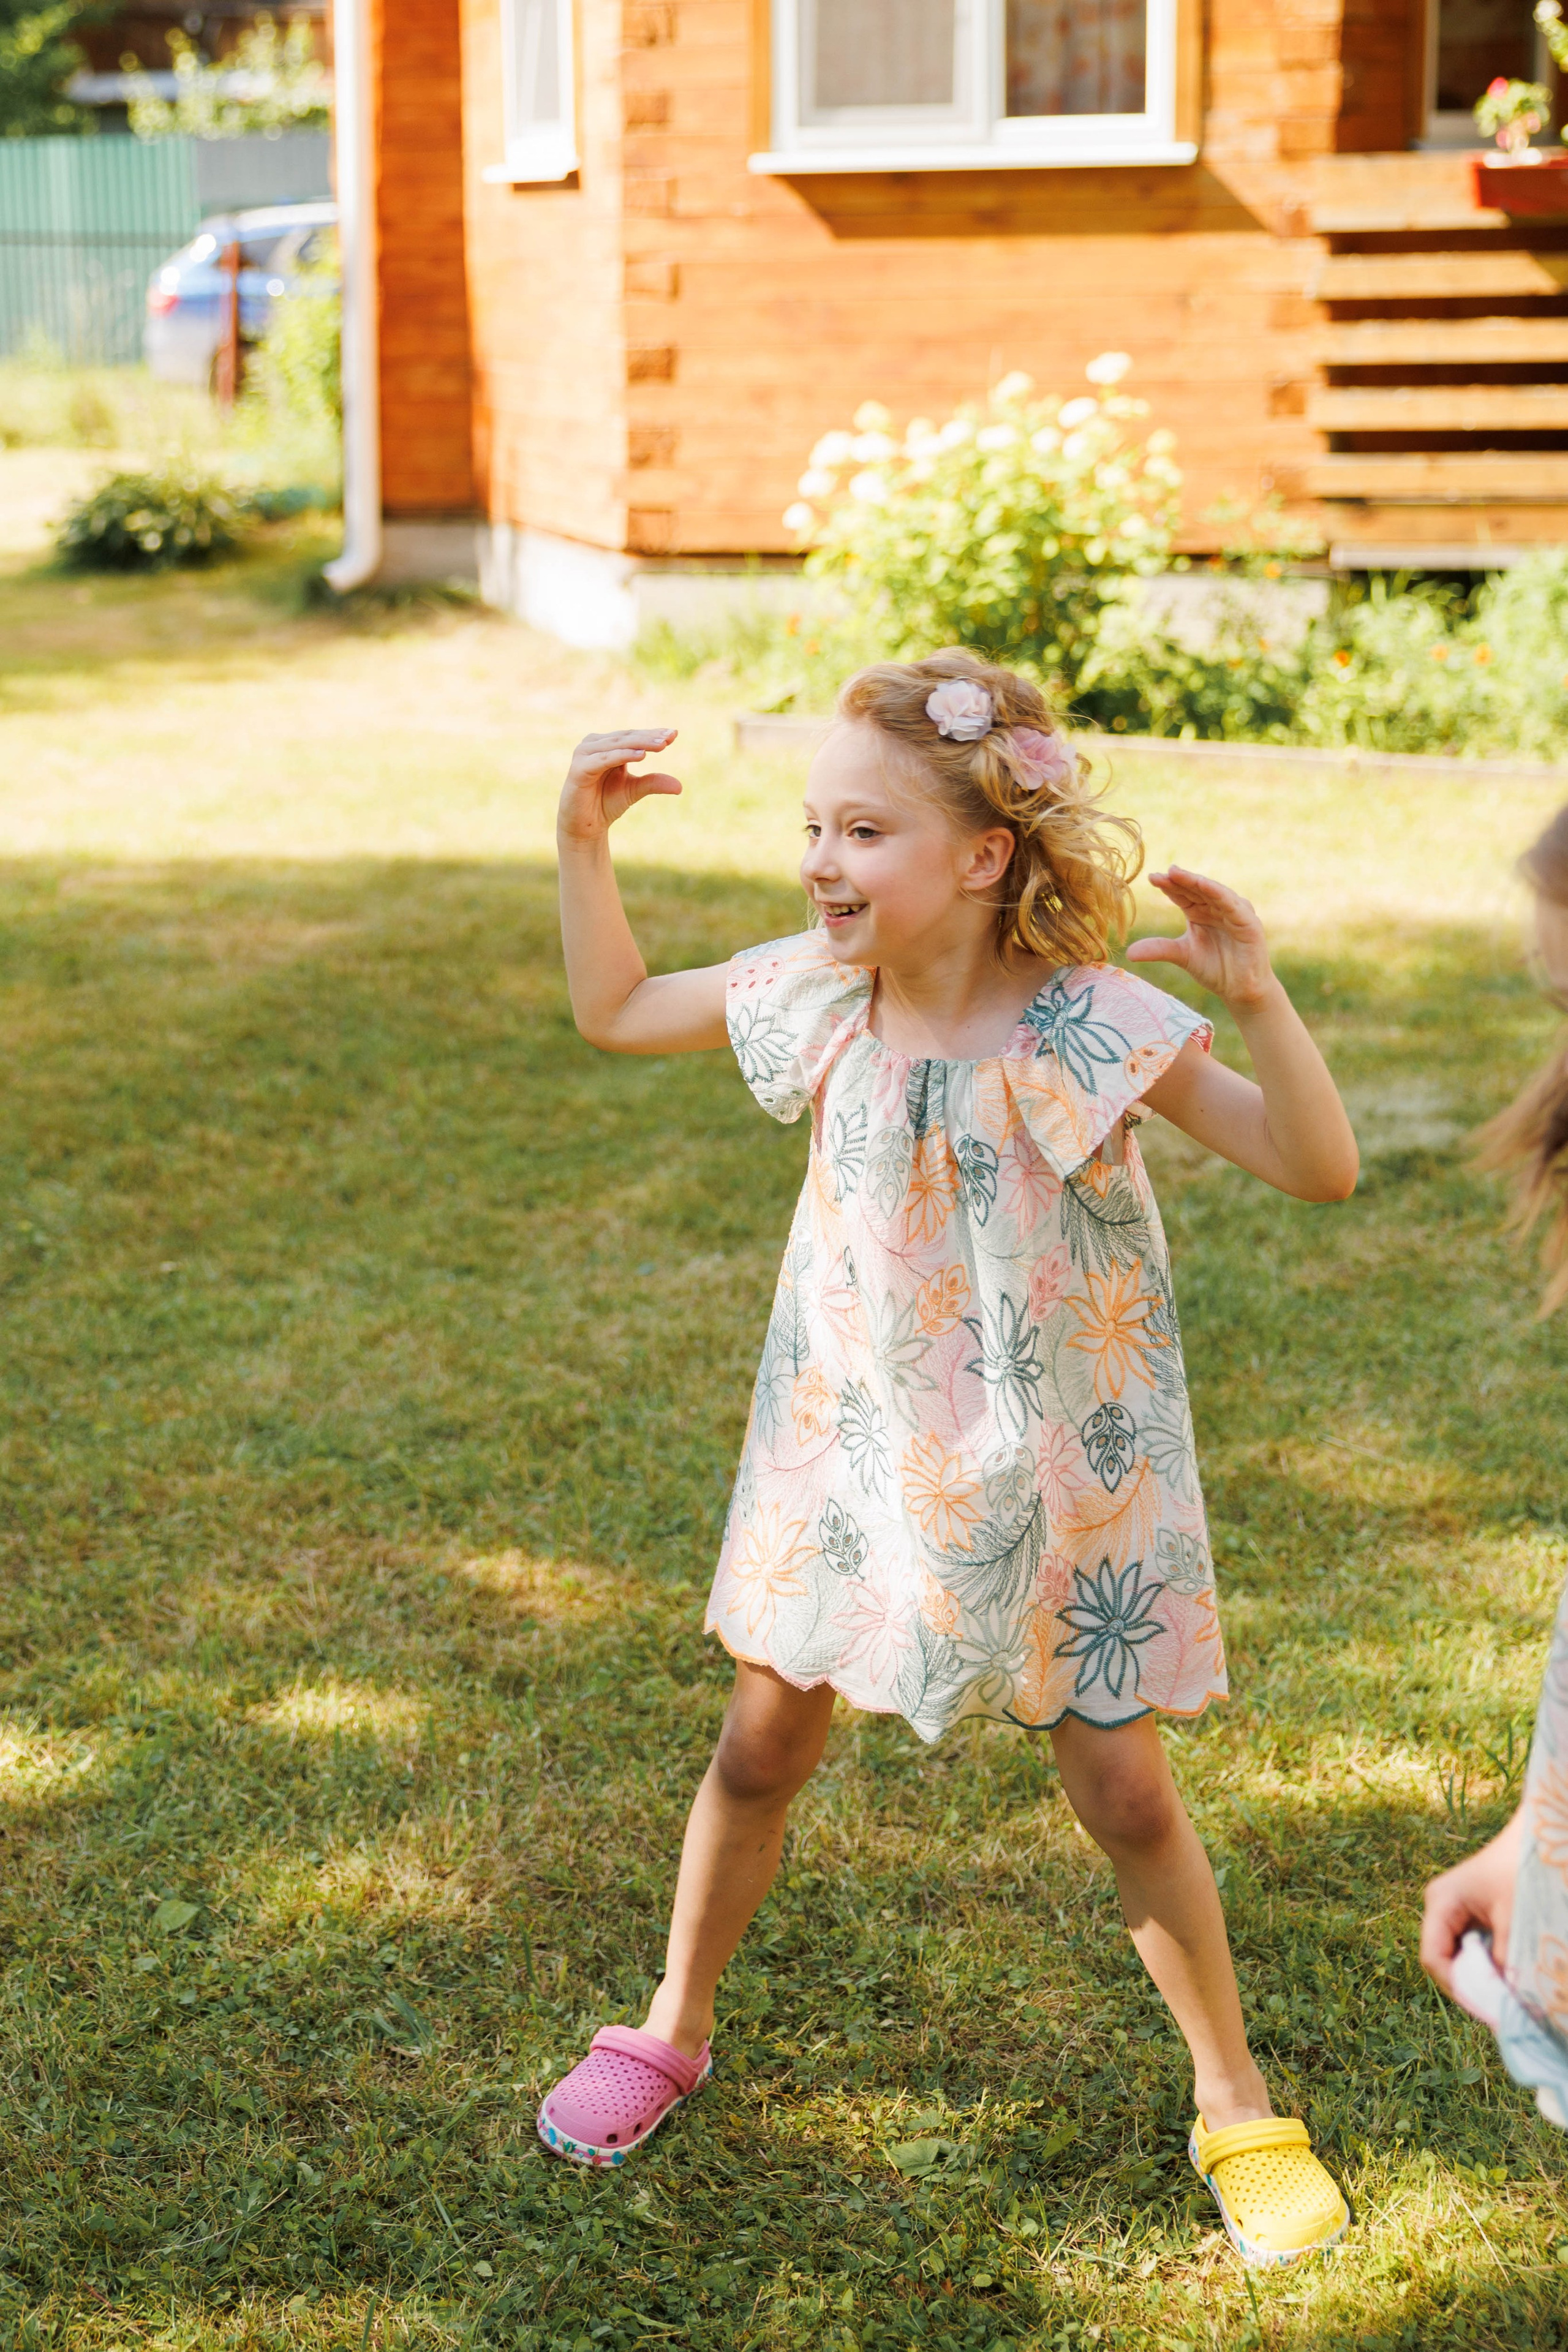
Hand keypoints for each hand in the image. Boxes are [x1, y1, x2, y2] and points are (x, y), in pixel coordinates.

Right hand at [558, 729, 681, 843]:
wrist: (584, 826)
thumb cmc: (606, 804)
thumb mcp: (634, 790)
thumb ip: (653, 783)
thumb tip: (680, 786)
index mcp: (607, 746)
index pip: (633, 736)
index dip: (653, 734)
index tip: (675, 734)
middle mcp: (594, 745)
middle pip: (626, 738)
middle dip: (649, 737)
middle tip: (669, 737)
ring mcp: (585, 754)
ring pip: (617, 745)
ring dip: (639, 744)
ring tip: (661, 745)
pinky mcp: (579, 769)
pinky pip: (604, 759)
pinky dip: (622, 756)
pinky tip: (641, 755)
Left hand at [1126, 867, 1276, 1011]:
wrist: (1240, 990)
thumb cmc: (1215, 969)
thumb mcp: (1182, 955)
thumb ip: (1159, 949)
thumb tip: (1129, 953)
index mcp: (1199, 912)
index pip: (1182, 894)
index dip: (1168, 886)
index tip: (1151, 878)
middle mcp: (1216, 908)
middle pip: (1196, 889)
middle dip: (1179, 880)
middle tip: (1162, 873)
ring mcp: (1234, 912)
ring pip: (1213, 892)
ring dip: (1196, 882)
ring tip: (1178, 874)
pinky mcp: (1249, 922)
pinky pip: (1232, 904)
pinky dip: (1219, 893)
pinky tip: (1204, 885)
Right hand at [1421, 1808, 1524, 1997]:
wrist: (1529, 1840)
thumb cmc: (1518, 1870)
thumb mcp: (1513, 1917)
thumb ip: (1505, 1956)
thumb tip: (1504, 1996)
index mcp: (1441, 1902)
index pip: (1433, 1957)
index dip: (1456, 1986)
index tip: (1486, 2007)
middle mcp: (1439, 1907)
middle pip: (1441, 1959)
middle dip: (1467, 1983)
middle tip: (1496, 2004)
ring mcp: (1451, 1911)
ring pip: (1455, 1955)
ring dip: (1477, 1974)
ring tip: (1501, 1990)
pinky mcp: (1465, 1914)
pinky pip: (1467, 1947)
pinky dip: (1484, 1962)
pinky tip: (1503, 1970)